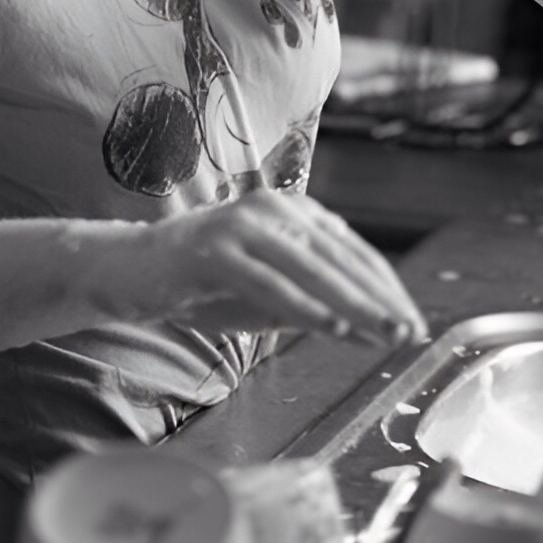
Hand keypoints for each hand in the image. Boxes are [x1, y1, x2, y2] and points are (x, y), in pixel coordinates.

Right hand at [121, 190, 429, 346]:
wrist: (129, 272)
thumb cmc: (202, 286)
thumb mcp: (268, 298)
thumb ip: (315, 308)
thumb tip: (371, 331)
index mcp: (292, 212)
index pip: (354, 252)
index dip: (387, 289)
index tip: (413, 324)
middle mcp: (273, 209)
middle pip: (340, 258)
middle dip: (380, 300)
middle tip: (410, 333)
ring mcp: (243, 226)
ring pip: (312, 269)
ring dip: (354, 304)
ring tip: (383, 333)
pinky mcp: (215, 250)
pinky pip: (269, 283)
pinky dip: (304, 306)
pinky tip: (331, 328)